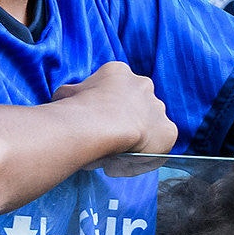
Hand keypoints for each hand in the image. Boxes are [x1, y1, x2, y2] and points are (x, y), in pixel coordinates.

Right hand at [52, 62, 175, 154]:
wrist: (97, 126)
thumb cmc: (77, 108)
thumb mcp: (65, 93)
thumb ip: (73, 95)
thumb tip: (66, 101)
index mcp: (118, 71)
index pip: (116, 88)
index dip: (106, 106)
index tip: (97, 121)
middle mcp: (142, 85)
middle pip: (137, 103)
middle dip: (127, 118)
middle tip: (109, 138)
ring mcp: (158, 108)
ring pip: (150, 124)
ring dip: (138, 136)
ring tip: (118, 154)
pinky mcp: (169, 130)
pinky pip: (157, 147)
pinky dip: (144, 157)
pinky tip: (126, 163)